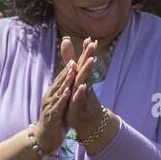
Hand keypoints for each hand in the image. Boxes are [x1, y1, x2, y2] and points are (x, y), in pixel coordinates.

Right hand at [34, 41, 76, 153]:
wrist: (44, 138)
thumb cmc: (55, 120)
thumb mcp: (62, 103)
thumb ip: (66, 90)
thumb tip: (72, 78)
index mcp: (54, 92)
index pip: (63, 76)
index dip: (71, 66)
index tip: (79, 56)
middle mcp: (51, 96)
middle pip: (61, 79)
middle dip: (70, 68)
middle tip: (78, 56)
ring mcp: (50, 105)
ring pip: (59, 90)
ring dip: (66, 80)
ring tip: (73, 70)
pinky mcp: (52, 116)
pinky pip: (58, 106)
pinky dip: (63, 98)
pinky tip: (68, 91)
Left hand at [65, 37, 120, 152]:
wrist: (87, 121)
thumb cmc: (80, 98)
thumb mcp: (74, 79)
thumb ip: (69, 59)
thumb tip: (66, 42)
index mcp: (82, 78)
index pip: (84, 62)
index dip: (86, 50)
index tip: (89, 38)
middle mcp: (85, 84)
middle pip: (87, 68)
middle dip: (90, 55)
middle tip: (93, 44)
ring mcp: (84, 95)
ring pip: (86, 81)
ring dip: (88, 70)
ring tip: (92, 60)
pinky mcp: (81, 105)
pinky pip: (81, 98)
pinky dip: (82, 92)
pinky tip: (82, 86)